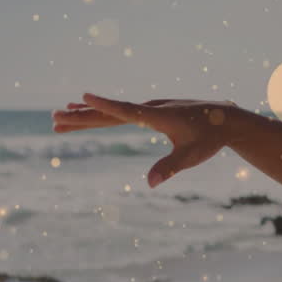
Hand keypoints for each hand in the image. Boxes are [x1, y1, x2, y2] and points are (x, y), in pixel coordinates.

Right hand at [52, 94, 241, 186]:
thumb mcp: (191, 156)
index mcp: (156, 116)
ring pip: (112, 112)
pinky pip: (120, 112)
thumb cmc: (209, 138)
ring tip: (60, 115)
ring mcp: (149, 108)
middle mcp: (149, 108)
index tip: (83, 97)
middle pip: (110, 112)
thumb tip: (150, 184)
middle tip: (54, 119)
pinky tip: (90, 110)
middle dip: (82, 116)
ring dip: (86, 114)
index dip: (104, 106)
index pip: (125, 111)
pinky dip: (101, 111)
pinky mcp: (151, 111)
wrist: (226, 119)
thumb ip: (170, 168)